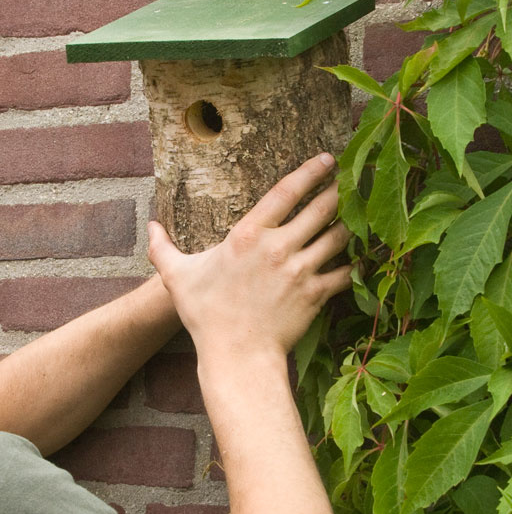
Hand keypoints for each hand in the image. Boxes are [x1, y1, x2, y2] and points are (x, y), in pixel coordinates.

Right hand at [148, 153, 351, 361]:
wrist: (235, 354)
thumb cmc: (205, 315)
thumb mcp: (177, 277)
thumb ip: (162, 248)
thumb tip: (150, 226)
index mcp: (247, 235)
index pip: (286, 192)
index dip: (310, 171)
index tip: (326, 159)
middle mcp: (278, 248)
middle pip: (321, 208)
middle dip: (340, 190)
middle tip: (350, 180)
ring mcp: (300, 271)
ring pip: (339, 236)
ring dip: (350, 223)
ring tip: (358, 213)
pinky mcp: (316, 294)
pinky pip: (347, 272)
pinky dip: (357, 263)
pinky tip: (363, 257)